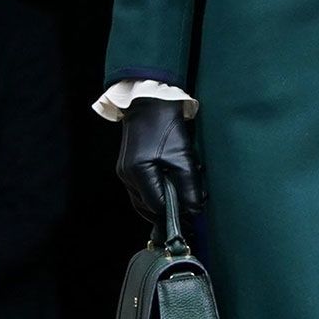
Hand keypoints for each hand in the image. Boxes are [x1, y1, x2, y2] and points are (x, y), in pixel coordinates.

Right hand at [115, 96, 205, 227]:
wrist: (150, 102)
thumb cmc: (167, 126)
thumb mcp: (183, 157)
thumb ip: (189, 187)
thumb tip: (194, 211)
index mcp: (138, 172)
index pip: (156, 207)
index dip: (175, 214)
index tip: (191, 217)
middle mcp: (126, 175)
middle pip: (146, 207)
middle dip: (167, 212)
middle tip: (188, 214)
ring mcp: (124, 171)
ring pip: (142, 200)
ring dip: (161, 204)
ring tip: (181, 200)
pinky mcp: (127, 166)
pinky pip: (140, 189)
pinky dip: (154, 193)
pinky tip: (170, 188)